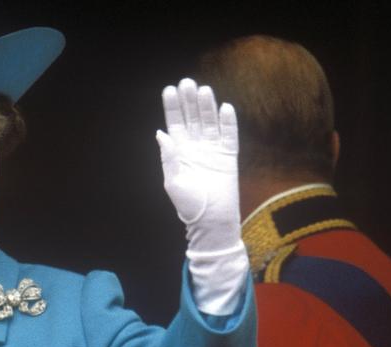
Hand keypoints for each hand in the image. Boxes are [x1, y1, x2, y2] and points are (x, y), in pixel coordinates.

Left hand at [157, 78, 239, 252]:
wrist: (210, 220)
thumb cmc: (188, 205)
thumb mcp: (173, 182)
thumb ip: (169, 157)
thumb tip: (161, 134)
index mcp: (179, 152)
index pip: (174, 124)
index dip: (172, 107)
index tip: (169, 90)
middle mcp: (195, 147)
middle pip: (192, 118)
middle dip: (189, 101)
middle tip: (186, 82)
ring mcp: (212, 150)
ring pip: (209, 122)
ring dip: (206, 107)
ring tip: (203, 90)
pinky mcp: (229, 156)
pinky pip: (229, 135)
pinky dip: (227, 122)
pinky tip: (224, 108)